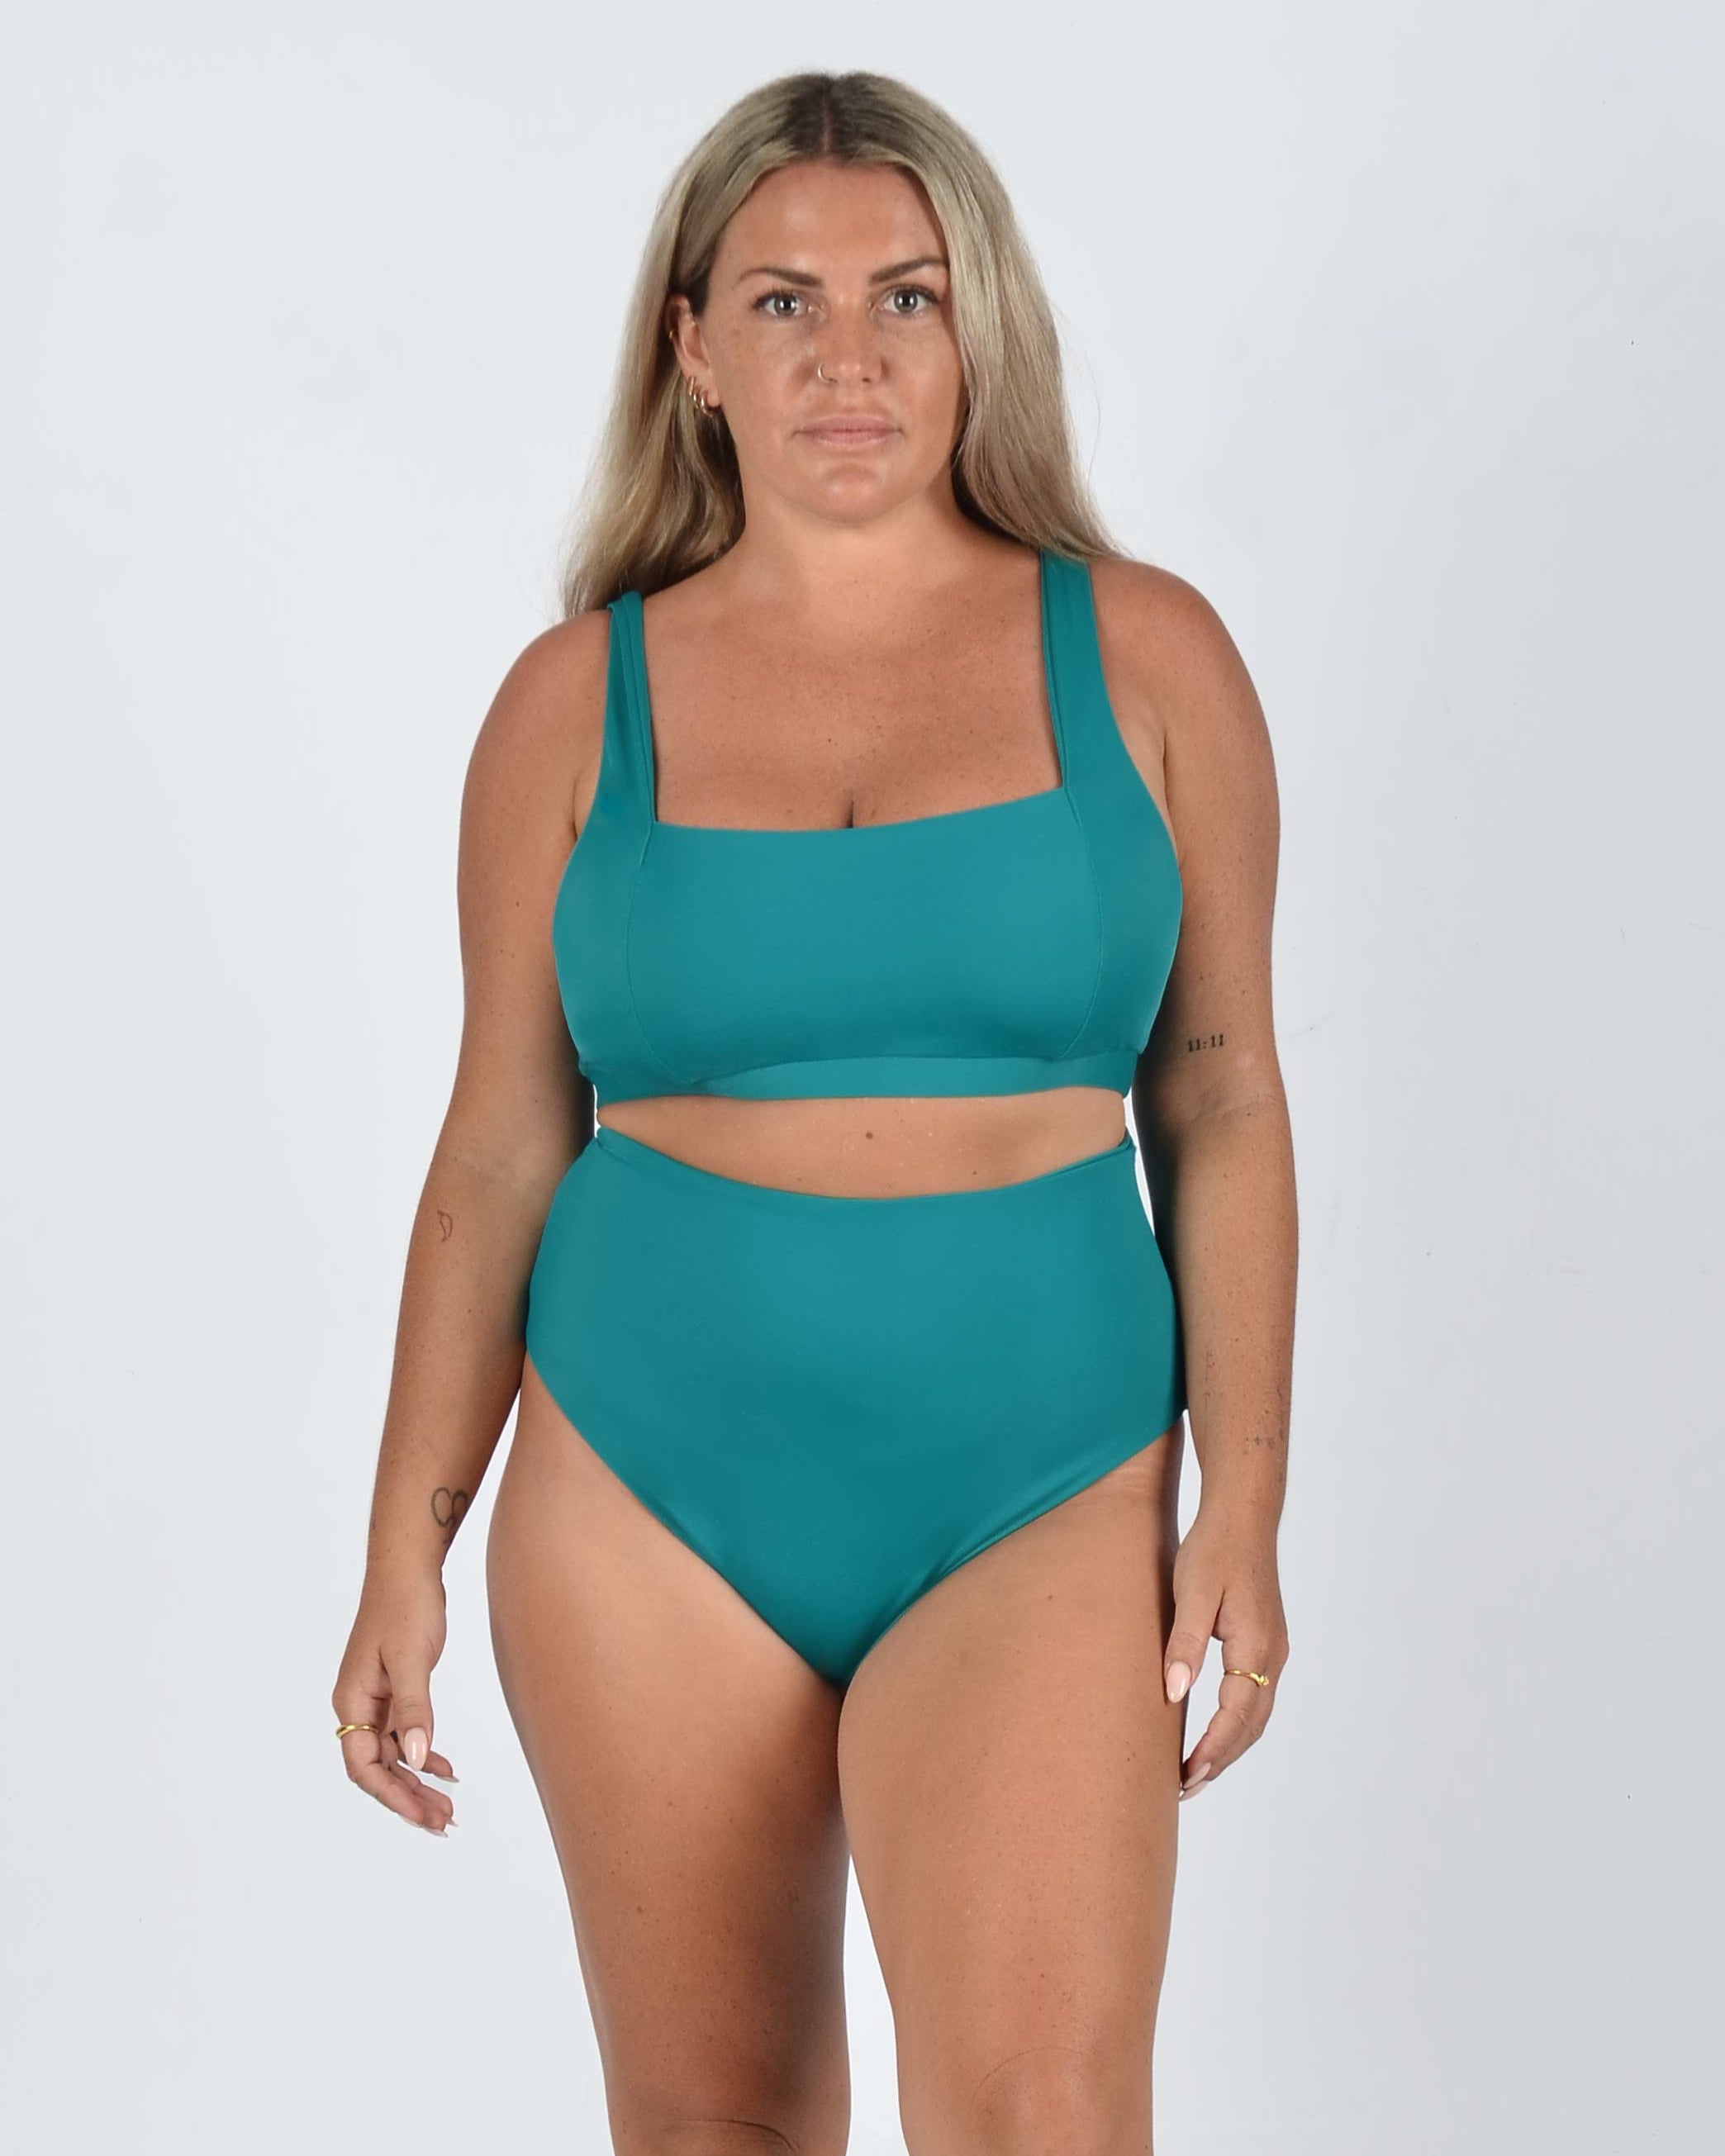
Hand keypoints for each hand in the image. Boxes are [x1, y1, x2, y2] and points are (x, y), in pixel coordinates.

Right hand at [332, 1571, 458, 1833]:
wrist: (408, 1568)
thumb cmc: (405, 1606)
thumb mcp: (411, 1659)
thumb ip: (413, 1710)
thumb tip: (415, 1760)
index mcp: (352, 1702)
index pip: (364, 1767)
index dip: (392, 1796)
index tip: (423, 1817)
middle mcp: (358, 1706)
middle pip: (378, 1768)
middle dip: (408, 1798)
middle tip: (443, 1823)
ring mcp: (375, 1700)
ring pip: (393, 1755)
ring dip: (417, 1782)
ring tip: (447, 1808)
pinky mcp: (393, 1691)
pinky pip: (403, 1735)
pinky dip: (423, 1754)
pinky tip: (445, 1769)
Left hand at [1162, 1504, 1288, 1797]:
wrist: (1243, 1514)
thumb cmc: (1214, 1548)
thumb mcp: (1193, 1592)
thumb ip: (1185, 1643)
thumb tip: (1174, 1693)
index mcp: (1256, 1644)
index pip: (1236, 1715)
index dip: (1212, 1750)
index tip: (1186, 1777)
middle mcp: (1272, 1653)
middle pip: (1251, 1725)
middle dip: (1221, 1759)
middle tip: (1185, 1787)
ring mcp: (1273, 1648)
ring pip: (1256, 1714)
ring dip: (1229, 1746)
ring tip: (1195, 1771)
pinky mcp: (1265, 1640)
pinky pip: (1254, 1696)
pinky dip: (1235, 1723)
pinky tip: (1212, 1730)